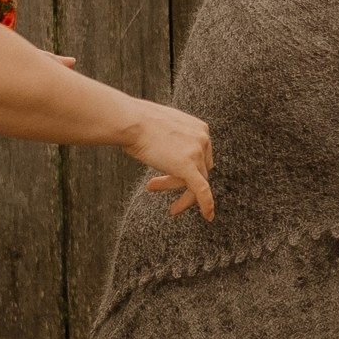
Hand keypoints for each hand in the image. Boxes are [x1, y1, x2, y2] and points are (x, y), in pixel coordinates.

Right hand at [128, 104, 216, 218]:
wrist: (130, 121)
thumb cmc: (137, 122)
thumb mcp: (162, 127)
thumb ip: (173, 139)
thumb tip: (168, 151)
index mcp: (200, 128)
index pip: (200, 155)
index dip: (186, 168)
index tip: (166, 174)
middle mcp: (203, 138)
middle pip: (200, 169)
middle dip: (179, 182)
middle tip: (154, 186)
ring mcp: (197, 152)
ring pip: (197, 181)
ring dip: (182, 196)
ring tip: (172, 210)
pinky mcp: (188, 166)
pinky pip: (202, 190)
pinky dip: (206, 204)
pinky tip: (208, 217)